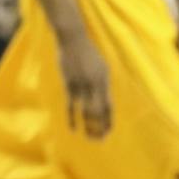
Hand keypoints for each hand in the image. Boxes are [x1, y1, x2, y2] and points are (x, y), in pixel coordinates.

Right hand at [56, 18, 112, 137]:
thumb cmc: (88, 52)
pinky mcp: (69, 84)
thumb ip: (102, 83)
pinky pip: (71, 105)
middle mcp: (95, 84)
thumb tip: (104, 100)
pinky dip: (72, 118)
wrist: (73, 39)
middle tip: (101, 140)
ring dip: (89, 126)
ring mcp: (81, 85)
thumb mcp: (101, 66)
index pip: (109, 105)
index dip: (109, 119)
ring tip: (90, 138)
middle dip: (101, 127)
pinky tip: (74, 129)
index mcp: (104, 80)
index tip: (109, 131)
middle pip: (99, 111)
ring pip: (86, 110)